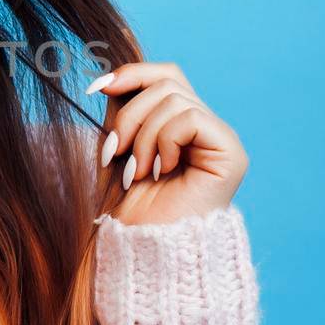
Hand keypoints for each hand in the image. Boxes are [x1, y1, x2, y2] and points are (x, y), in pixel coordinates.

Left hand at [86, 60, 247, 226]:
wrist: (144, 250)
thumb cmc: (130, 208)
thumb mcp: (119, 148)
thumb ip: (123, 111)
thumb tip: (110, 78)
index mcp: (182, 126)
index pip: (165, 76)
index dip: (131, 74)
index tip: (94, 89)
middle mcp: (206, 129)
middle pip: (168, 81)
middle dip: (130, 114)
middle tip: (115, 151)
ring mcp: (220, 140)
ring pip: (174, 98)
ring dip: (143, 136)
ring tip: (138, 172)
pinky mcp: (230, 153)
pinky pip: (189, 117)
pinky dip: (164, 142)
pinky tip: (160, 172)